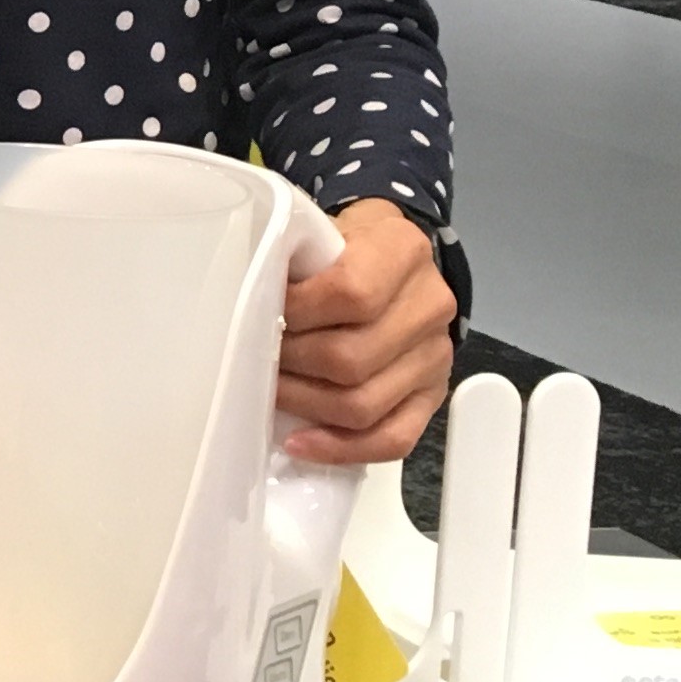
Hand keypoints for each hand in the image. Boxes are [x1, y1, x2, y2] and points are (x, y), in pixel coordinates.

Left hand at [279, 199, 457, 464]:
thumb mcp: (324, 233)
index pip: (351, 293)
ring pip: (364, 405)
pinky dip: (341, 448)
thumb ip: (296, 262)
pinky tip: (299, 442)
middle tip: (254, 360)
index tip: (263, 314)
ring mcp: (436, 356)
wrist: (393, 261)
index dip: (297, 312)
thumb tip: (245, 308)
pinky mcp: (432, 396)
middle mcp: (430, 305)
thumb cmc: (345, 247)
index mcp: (403, 251)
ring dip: (304, 405)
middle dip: (291, 365)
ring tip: (268, 393)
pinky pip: (393, 439)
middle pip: (352, 359)